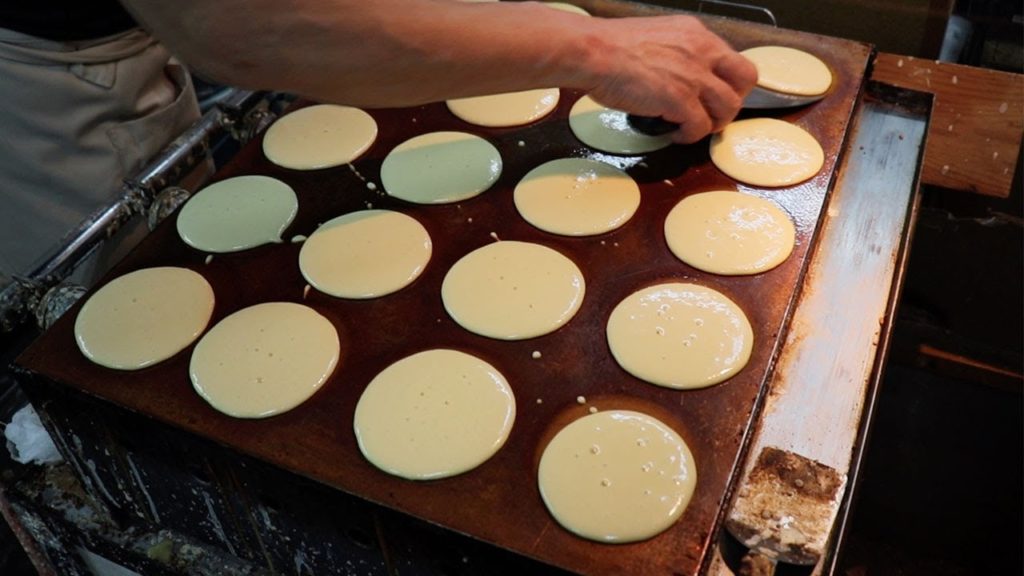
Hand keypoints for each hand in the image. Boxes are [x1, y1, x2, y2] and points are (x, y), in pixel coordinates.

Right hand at [584, 15, 756, 143]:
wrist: (593, 52)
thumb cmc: (610, 47)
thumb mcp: (656, 37)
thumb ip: (676, 53)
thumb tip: (677, 75)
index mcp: (695, 33)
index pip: (731, 58)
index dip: (726, 81)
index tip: (712, 94)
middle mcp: (702, 50)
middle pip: (745, 79)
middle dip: (732, 100)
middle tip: (712, 113)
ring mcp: (694, 75)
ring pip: (728, 107)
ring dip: (712, 122)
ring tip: (691, 127)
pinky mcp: (681, 99)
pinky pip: (700, 127)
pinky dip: (689, 136)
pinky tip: (673, 134)